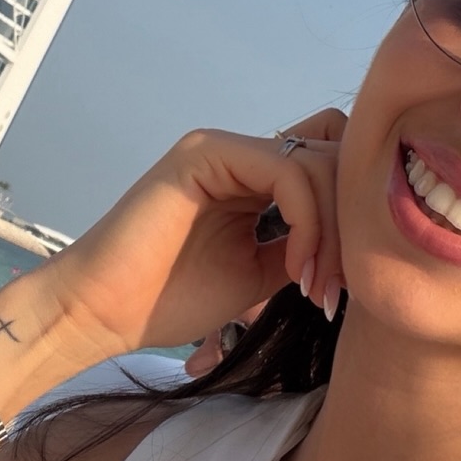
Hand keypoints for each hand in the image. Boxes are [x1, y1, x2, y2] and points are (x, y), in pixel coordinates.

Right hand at [41, 108, 346, 355]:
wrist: (103, 313)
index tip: (338, 290)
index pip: (330, 169)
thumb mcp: (259, 272)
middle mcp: (241, 154)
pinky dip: (308, 222)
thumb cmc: (169, 299)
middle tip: (334, 291)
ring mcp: (223, 148)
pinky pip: (287, 171)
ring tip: (314, 287)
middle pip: (335, 158)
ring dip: (332, 233)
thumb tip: (358, 244)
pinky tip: (296, 269)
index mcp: (252, 177)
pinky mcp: (207, 153)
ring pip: (318, 163)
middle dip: (349, 228)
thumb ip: (301, 246)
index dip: (350, 223)